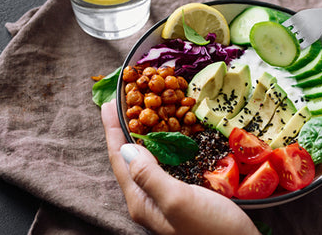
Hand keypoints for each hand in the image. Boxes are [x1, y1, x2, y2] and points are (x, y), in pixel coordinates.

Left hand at [101, 99, 259, 234]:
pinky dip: (165, 144)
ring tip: (144, 111)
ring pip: (148, 159)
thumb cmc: (212, 230)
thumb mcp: (178, 201)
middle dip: (125, 128)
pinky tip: (172, 135)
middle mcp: (149, 198)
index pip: (120, 158)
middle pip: (130, 157)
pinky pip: (167, 163)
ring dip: (143, 134)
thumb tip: (126, 148)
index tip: (109, 102)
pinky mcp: (184, 193)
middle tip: (127, 100)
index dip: (113, 129)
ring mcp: (166, 196)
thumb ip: (149, 175)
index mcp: (141, 199)